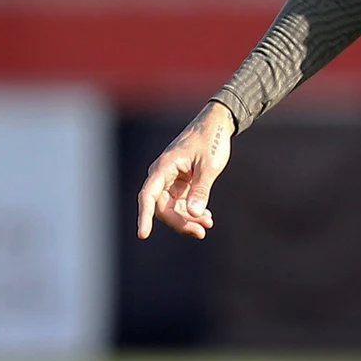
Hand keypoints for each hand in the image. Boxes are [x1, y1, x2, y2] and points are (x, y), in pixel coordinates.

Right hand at [136, 101, 234, 239]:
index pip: (148, 196)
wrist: (217, 125)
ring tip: (208, 224)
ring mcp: (171, 181)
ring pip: (172, 207)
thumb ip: (202, 189)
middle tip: (201, 231)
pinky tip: (206, 217)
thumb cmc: (211, 141)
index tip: (143, 235)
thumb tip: (194, 214)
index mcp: (163, 168)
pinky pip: (182, 203)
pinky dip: (193, 211)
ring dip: (188, 219)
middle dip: (180, 221)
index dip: (144, 216)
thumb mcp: (209, 165)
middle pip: (162, 207)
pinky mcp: (181, 183)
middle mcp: (162, 176)